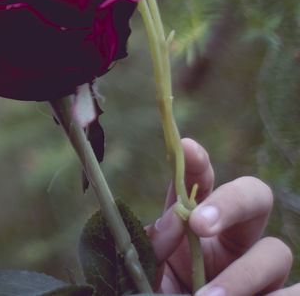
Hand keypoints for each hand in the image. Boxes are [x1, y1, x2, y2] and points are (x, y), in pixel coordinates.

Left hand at [145, 137, 296, 294]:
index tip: (188, 149)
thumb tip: (175, 218)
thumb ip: (151, 246)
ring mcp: (264, 275)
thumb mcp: (145, 277)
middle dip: (229, 202)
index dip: (197, 163)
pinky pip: (296, 292)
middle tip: (198, 224)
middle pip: (255, 198)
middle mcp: (234, 244)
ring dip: (243, 274)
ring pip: (275, 253)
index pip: (198, 184)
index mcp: (195, 229)